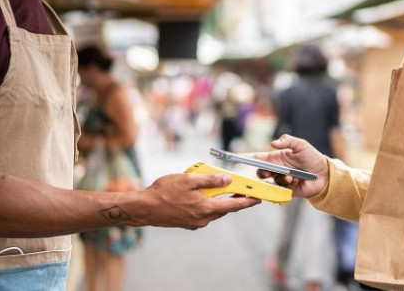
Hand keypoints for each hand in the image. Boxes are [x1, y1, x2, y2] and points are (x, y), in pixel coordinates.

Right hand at [137, 173, 259, 229]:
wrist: (144, 208)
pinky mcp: (187, 223)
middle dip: (234, 200)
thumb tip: (227, 180)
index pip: (233, 205)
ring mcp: (195, 223)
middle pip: (224, 209)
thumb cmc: (164, 191)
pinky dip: (207, 204)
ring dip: (220, 201)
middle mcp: (202, 219)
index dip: (247, 201)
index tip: (258, 198)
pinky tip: (202, 195)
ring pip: (214, 211)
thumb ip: (210, 180)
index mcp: (205, 208)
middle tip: (242, 190)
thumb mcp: (189, 180)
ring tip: (222, 189)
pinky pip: (203, 213)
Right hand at [251, 135, 328, 198]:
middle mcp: (276, 169)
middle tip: (267, 171)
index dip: (247, 158)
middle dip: (261, 171)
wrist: (325, 174)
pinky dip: (285, 184)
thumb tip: (273, 143)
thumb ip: (287, 141)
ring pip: (269, 182)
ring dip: (278, 178)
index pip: (258, 158)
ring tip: (290, 176)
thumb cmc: (312, 157)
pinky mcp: (286, 190)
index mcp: (276, 158)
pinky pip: (278, 190)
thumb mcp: (301, 145)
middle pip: (260, 171)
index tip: (237, 158)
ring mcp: (281, 180)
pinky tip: (293, 180)